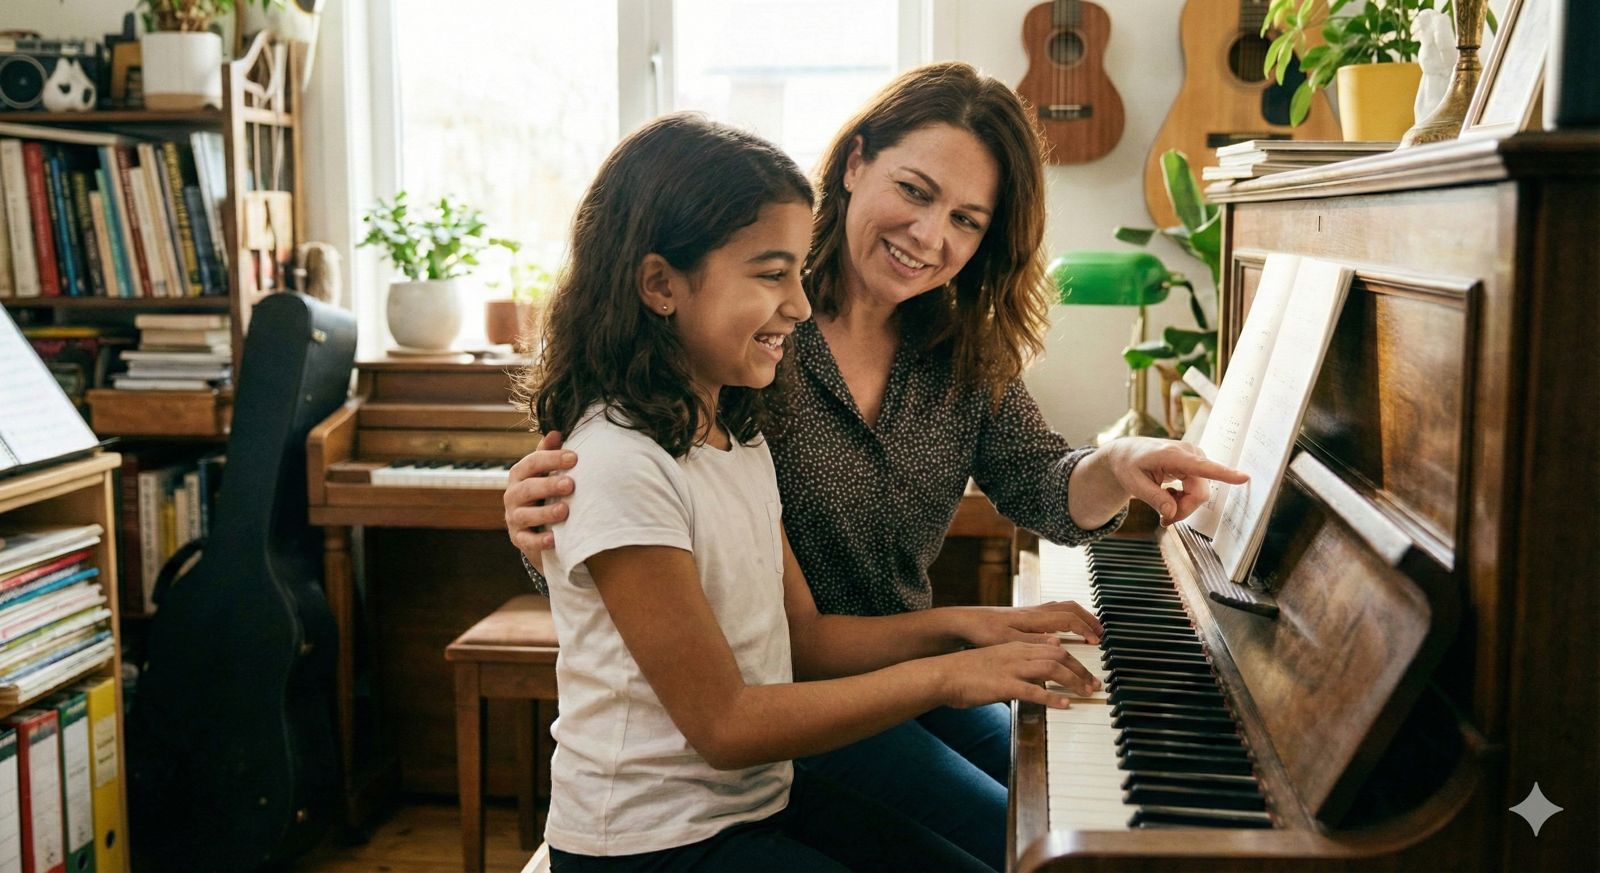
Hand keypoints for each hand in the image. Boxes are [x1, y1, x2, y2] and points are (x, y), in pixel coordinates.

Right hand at [503, 431, 578, 560]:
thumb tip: (556, 433)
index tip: (574, 458)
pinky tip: (553, 539)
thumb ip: (548, 454)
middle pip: (527, 488)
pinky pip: (526, 540)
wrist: (536, 525)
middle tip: (570, 485)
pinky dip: (539, 541)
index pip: (532, 463)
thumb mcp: (545, 472)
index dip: (552, 459)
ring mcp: (514, 518)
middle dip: (548, 485)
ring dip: (545, 513)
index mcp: (521, 475)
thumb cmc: (544, 492)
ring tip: (564, 511)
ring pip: (525, 515)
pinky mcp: (519, 538)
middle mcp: (513, 495)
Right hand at [938, 640, 1097, 706]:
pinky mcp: (1004, 685)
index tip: (1086, 671)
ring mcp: (1011, 668)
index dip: (1074, 659)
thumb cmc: (965, 672)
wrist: (942, 674)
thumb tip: (1033, 674)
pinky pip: (1034, 690)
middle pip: (1059, 655)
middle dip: (1081, 669)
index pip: (1054, 647)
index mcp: (1015, 646)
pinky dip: (1053, 697)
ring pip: (1052, 669)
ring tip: (1086, 693)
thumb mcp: (995, 661)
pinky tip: (1065, 704)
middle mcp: (1017, 653)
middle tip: (1095, 684)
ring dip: (1074, 681)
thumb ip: (1016, 663)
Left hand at [953, 602, 1102, 646]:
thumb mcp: (1007, 641)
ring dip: (1080, 616)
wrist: (965, 621)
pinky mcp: (1024, 614)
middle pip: (1070, 608)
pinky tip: (1066, 626)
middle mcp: (1035, 611)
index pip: (1068, 619)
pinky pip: (1054, 610)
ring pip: (1063, 607)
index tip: (1096, 641)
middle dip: (1089, 619)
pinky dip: (1067, 615)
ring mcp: (1030, 610)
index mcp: (1034, 618)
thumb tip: (1059, 644)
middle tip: (1102, 633)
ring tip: (1090, 628)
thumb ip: (1033, 643)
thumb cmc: (983, 632)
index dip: (1085, 629)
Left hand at [1104, 437, 1247, 524]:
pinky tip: (1170, 495)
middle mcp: (1188, 454)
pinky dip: (1185, 499)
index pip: (1201, 467)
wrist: (1127, 454)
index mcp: (1172, 455)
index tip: (1244, 477)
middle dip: (1183, 511)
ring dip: (1183, 506)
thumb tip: (1172, 513)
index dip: (1224, 474)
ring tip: (1163, 507)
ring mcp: (1194, 458)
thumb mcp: (1133, 484)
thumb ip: (1153, 499)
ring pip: (1200, 495)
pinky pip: (1198, 490)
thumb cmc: (1128, 466)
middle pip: (1199, 494)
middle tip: (1163, 519)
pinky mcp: (1196, 465)